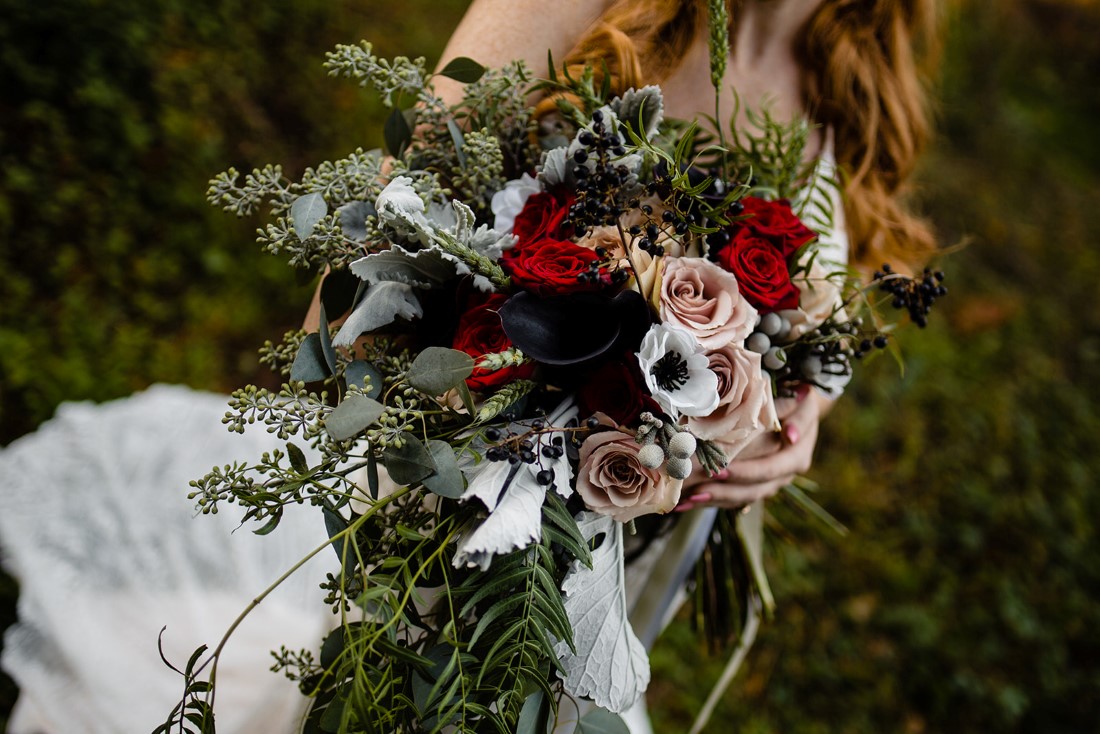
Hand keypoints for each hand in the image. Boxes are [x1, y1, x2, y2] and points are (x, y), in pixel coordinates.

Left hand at [676, 387, 830, 510]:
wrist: (795, 413)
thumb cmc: (795, 403)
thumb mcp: (803, 405)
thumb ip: (798, 416)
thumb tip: (789, 434)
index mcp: (797, 456)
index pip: (771, 468)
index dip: (748, 472)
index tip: (722, 472)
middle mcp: (784, 475)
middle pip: (754, 488)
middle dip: (724, 489)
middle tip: (698, 486)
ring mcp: (770, 483)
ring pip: (743, 497)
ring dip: (716, 498)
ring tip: (689, 498)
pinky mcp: (756, 485)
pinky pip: (734, 498)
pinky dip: (712, 499)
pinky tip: (687, 502)